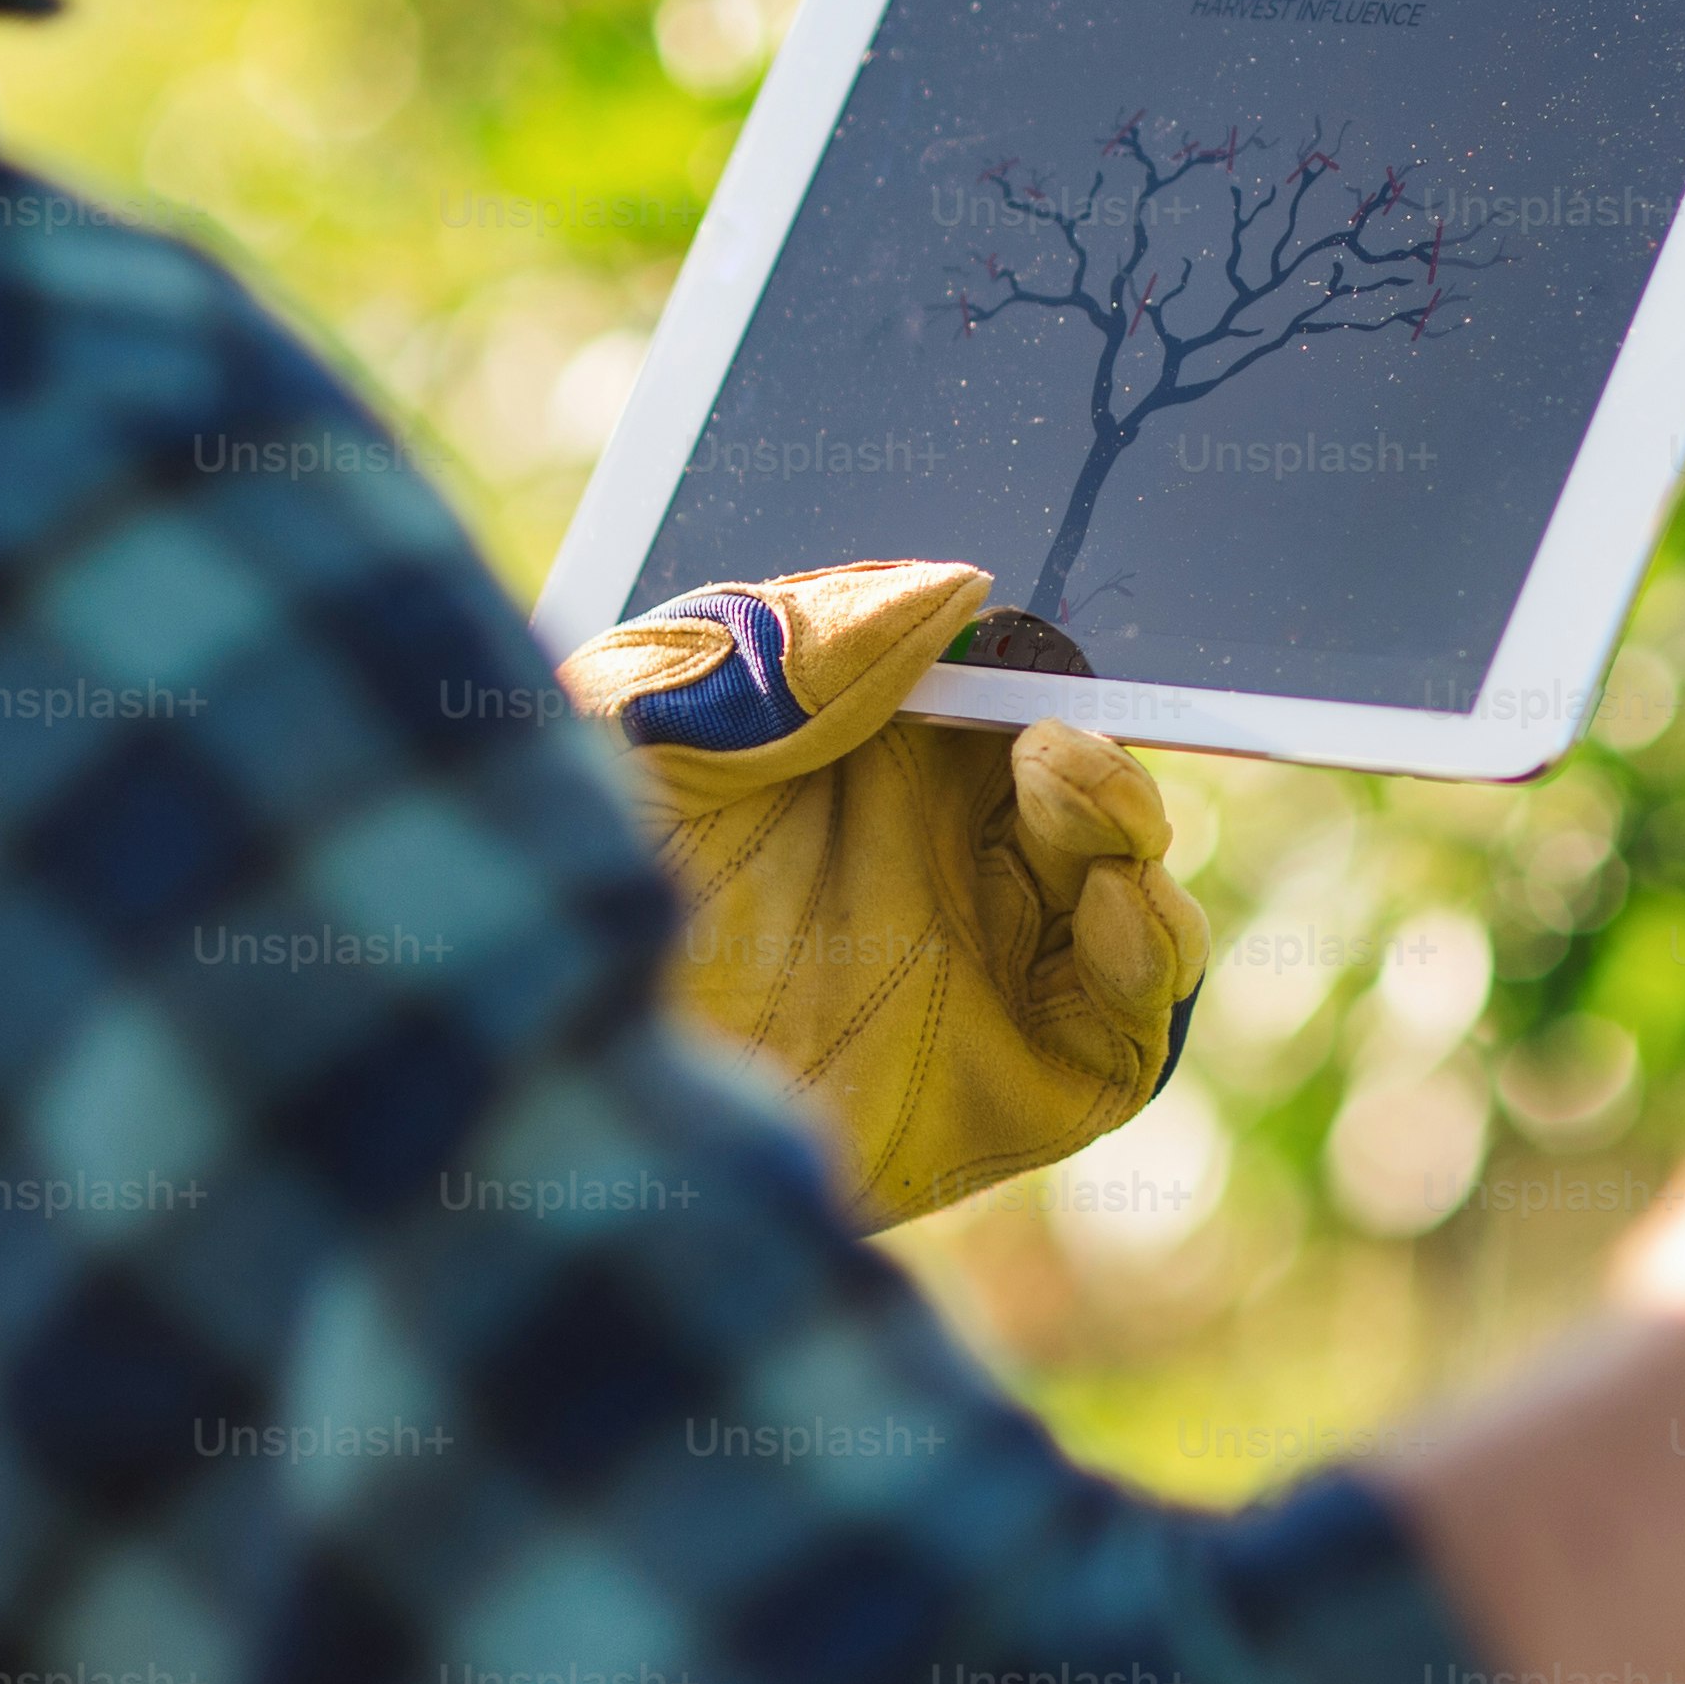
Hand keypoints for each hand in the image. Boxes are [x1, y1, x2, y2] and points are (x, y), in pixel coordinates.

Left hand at [557, 558, 1208, 1227]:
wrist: (527, 1081)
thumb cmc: (545, 886)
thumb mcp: (641, 721)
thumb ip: (791, 649)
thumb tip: (955, 588)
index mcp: (845, 758)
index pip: (993, 685)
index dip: (1030, 656)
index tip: (1021, 639)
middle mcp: (923, 864)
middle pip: (1080, 783)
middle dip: (1093, 741)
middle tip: (1046, 740)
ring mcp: (973, 979)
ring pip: (1125, 892)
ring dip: (1134, 829)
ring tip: (1078, 796)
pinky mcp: (1006, 1095)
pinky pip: (1127, 1033)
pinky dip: (1157, 962)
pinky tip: (1116, 906)